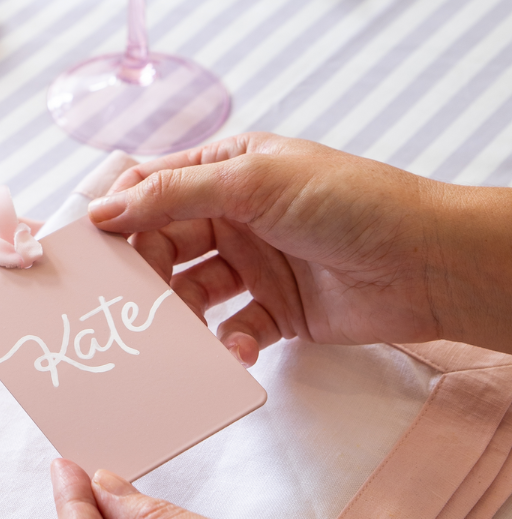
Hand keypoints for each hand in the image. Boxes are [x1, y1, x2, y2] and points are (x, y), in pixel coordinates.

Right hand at [87, 133, 511, 362]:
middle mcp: (234, 216)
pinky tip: (237, 349)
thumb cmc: (348, 202)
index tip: (88, 245)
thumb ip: (173, 194)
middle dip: (143, 271)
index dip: (117, 213)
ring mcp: (254, 264)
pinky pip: (231, 328)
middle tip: (126, 299)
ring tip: (177, 334)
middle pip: (163, 244)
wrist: (429, 263)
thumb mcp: (253, 181)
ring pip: (191, 292)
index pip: (152, 188)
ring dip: (180, 315)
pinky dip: (227, 343)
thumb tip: (101, 209)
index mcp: (227, 170)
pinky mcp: (276, 311)